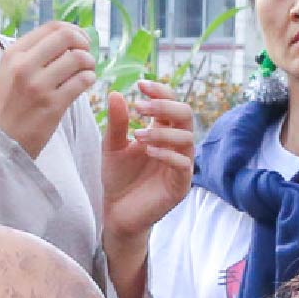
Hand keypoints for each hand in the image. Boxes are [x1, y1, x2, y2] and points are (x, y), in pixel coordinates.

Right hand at [0, 21, 94, 160]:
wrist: (0, 143)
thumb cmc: (10, 107)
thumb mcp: (10, 72)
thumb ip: (32, 54)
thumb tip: (67, 37)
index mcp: (14, 54)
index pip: (51, 28)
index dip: (73, 30)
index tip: (80, 41)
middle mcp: (24, 66)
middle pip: (67, 38)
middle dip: (83, 44)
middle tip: (86, 55)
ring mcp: (38, 86)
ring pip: (78, 59)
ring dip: (89, 63)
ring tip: (86, 71)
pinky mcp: (52, 105)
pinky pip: (81, 81)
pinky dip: (89, 79)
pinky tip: (86, 83)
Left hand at [100, 83, 196, 250]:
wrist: (117, 212)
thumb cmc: (119, 178)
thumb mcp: (112, 147)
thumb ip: (116, 123)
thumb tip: (116, 93)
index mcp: (162, 131)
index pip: (170, 103)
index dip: (160, 91)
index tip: (140, 85)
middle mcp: (176, 145)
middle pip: (185, 114)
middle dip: (165, 106)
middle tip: (140, 107)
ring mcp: (181, 164)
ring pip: (186, 138)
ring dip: (163, 132)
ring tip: (138, 135)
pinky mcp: (180, 185)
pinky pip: (183, 164)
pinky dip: (167, 154)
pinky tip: (148, 151)